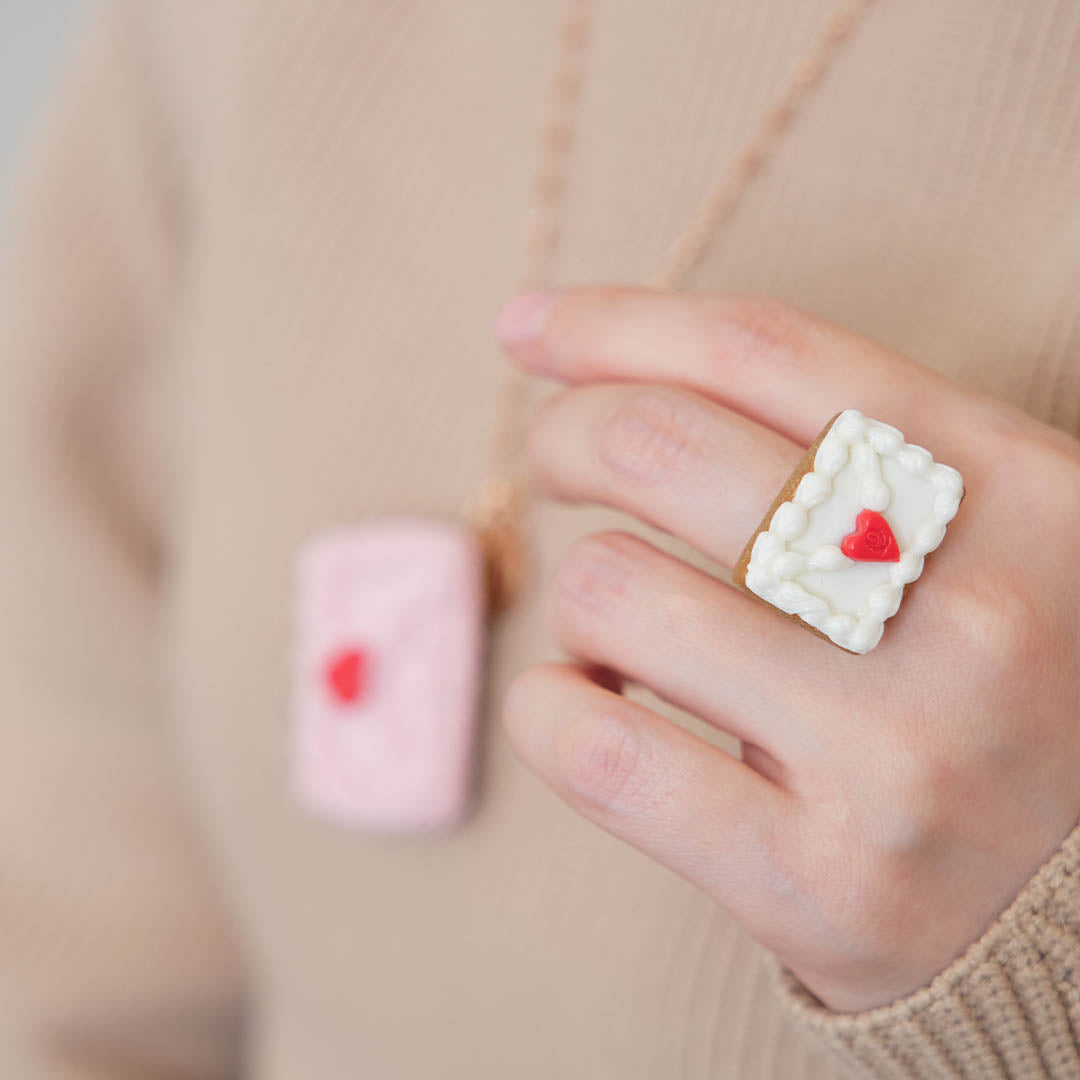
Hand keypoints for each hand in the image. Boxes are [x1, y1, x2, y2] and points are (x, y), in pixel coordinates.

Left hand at [495, 287, 1079, 1012]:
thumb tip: (616, 365)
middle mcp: (972, 611)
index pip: (764, 352)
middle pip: (662, 446)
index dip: (616, 323)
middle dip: (566, 438)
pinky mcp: (827, 889)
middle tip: (560, 466)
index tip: (531, 330)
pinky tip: (588, 709)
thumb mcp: (995, 538)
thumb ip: (858, 454)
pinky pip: (595, 748)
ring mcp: (902, 758)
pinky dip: (549, 711)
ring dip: (578, 600)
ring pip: (611, 590)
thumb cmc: (1018, 697)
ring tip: (617, 635)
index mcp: (1020, 492)